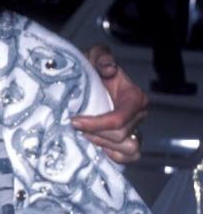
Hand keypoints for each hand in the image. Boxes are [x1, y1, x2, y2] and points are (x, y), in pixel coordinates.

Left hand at [71, 45, 148, 163]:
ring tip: (85, 134)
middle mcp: (139, 115)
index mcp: (134, 97)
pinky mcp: (127, 141)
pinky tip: (97, 145)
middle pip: (120, 136)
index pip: (119, 118)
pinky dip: (113, 155)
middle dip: (95, 133)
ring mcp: (135, 129)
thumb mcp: (95, 56)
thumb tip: (109, 69)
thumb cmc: (92, 69)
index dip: (96, 124)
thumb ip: (102, 57)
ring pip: (127, 149)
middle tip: (75, 126)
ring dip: (103, 144)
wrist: (88, 81)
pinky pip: (128, 157)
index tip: (74, 121)